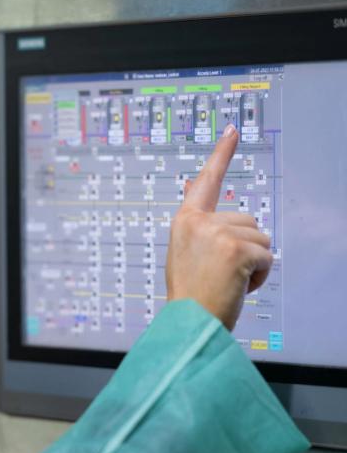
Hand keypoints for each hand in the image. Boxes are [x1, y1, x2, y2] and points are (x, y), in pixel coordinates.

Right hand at [165, 124, 273, 330]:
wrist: (188, 322)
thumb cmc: (190, 294)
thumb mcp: (186, 252)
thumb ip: (199, 225)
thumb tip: (203, 195)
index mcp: (185, 221)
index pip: (206, 180)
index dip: (221, 154)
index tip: (233, 130)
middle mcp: (199, 221)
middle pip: (248, 219)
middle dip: (247, 247)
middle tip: (224, 273)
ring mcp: (217, 233)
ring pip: (261, 238)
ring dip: (254, 262)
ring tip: (229, 281)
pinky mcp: (236, 249)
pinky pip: (267, 256)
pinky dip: (260, 275)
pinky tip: (239, 286)